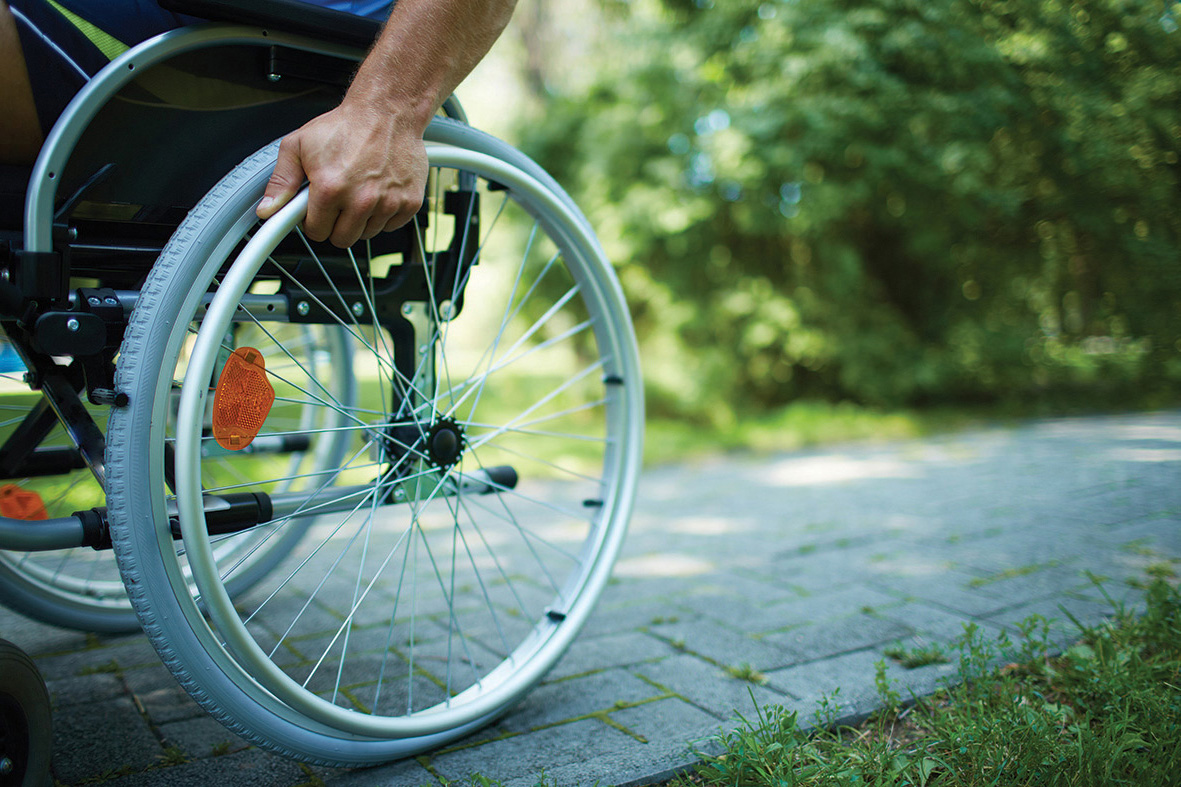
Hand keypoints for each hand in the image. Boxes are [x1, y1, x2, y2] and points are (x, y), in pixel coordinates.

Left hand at [255, 101, 427, 248]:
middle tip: (337, 203)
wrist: (387, 111)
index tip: (317, 211)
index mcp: (331, 188)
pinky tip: (378, 192)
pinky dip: (384, 214)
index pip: (317, 232)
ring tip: (359, 191)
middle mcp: (361, 199)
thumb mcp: (299, 145)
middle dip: (336, 225)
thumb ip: (282, 181)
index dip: (313, 222)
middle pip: (343, 239)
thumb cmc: (346, 126)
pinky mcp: (409, 203)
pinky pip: (391, 225)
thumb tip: (267, 210)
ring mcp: (388, 203)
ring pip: (368, 234)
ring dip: (361, 220)